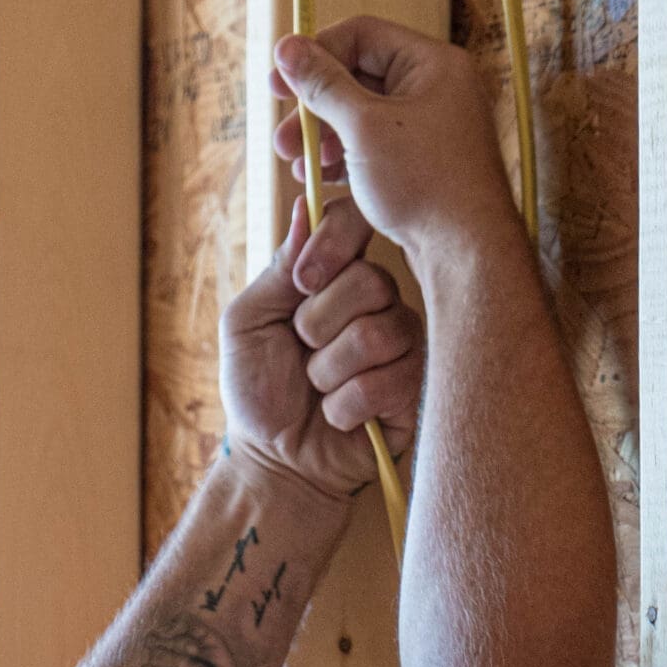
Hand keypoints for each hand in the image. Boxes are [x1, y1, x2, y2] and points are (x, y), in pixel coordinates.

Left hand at [220, 191, 424, 502]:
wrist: (273, 459)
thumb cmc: (258, 389)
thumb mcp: (248, 322)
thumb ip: (279, 268)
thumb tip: (304, 207)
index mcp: (338, 276)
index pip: (357, 223)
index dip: (334, 243)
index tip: (301, 283)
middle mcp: (380, 303)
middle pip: (371, 281)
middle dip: (318, 325)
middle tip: (303, 351)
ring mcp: (405, 346)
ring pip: (379, 333)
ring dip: (328, 372)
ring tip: (318, 388)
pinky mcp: (418, 391)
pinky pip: (388, 382)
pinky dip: (345, 406)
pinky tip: (337, 416)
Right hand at [271, 14, 518, 257]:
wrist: (465, 251)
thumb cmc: (426, 184)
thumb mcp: (363, 126)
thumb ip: (322, 84)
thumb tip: (286, 48)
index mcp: (433, 64)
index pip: (361, 35)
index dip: (314, 54)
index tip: (277, 82)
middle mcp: (435, 89)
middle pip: (357, 77)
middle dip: (314, 108)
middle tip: (284, 138)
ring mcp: (430, 127)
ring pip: (361, 116)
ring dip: (322, 137)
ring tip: (298, 166)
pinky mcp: (421, 161)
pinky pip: (373, 145)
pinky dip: (343, 159)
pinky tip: (319, 180)